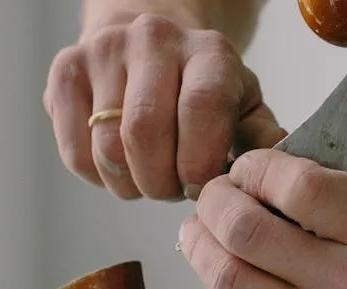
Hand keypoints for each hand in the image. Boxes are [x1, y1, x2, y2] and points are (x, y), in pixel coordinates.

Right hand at [43, 13, 285, 200]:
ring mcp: (103, 52)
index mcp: (209, 53)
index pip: (200, 109)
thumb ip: (263, 142)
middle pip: (144, 133)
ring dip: (132, 185)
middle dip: (162, 182)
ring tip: (152, 178)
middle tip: (175, 189)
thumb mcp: (245, 110)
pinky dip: (101, 179)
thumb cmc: (207, 93)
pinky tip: (123, 170)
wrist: (152, 48)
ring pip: (107, 148)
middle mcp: (153, 40)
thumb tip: (281, 175)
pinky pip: (75, 153)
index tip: (201, 188)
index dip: (198, 163)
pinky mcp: (65, 72)